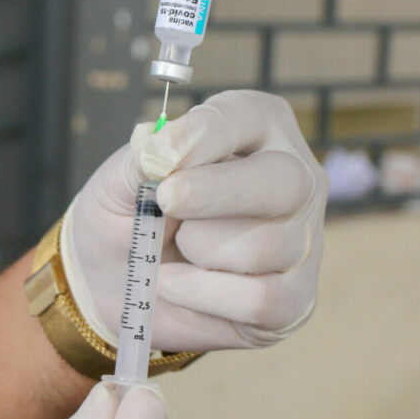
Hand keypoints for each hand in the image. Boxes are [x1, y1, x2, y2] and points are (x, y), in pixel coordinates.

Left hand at [64, 90, 327, 351]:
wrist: (118, 285)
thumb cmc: (128, 217)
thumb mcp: (118, 181)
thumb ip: (139, 160)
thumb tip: (159, 150)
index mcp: (258, 129)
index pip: (247, 118)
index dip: (205, 134)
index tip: (161, 152)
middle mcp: (296, 180)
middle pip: (284, 182)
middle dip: (216, 193)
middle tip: (165, 201)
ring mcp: (301, 243)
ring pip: (263, 246)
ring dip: (199, 250)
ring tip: (176, 248)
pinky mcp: (294, 300)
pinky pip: (259, 300)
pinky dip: (202, 295)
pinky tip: (177, 285)